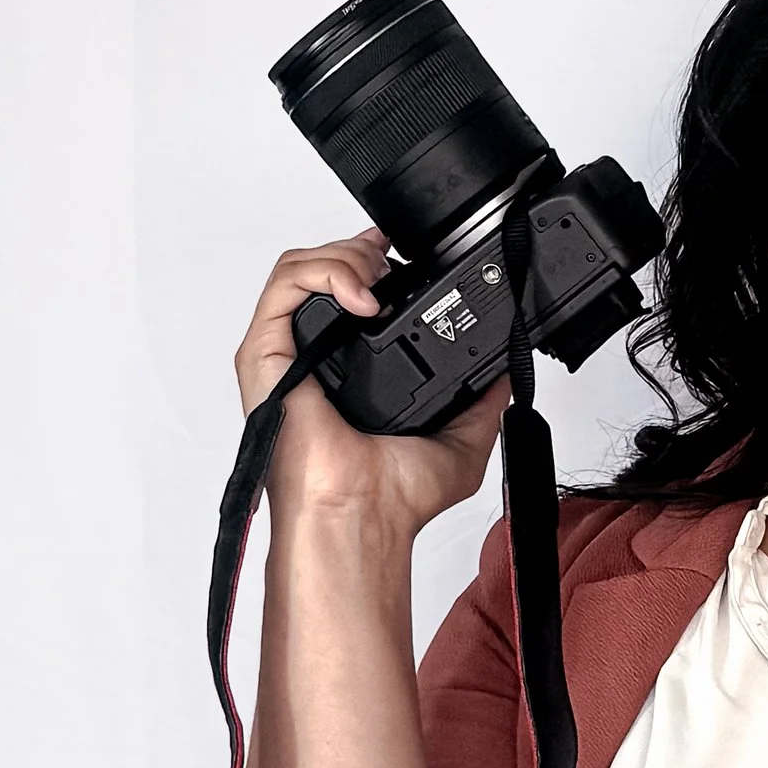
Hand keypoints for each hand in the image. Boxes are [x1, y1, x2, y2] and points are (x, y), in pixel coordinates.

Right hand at [236, 228, 509, 537]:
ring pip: (301, 266)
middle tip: (393, 264)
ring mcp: (284, 352)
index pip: (347, 293)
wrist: (365, 516)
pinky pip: (283, 283)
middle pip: (322, 268)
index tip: (404, 257)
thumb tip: (503, 372)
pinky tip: (361, 295)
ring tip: (377, 280)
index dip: (372, 264)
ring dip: (344, 255)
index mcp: (345, 370)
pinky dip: (325, 271)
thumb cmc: (394, 498)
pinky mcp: (264, 353)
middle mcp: (311, 356)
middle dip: (360, 251)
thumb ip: (482, 403)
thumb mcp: (460, 441)